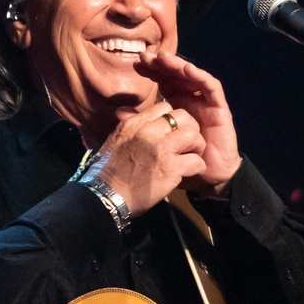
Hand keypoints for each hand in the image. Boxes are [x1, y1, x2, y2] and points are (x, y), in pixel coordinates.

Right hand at [94, 101, 206, 215]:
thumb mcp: (115, 139)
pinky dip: (197, 167)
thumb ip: (129, 127)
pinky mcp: (171, 169)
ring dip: (197, 146)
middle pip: (183, 117)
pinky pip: (196, 161)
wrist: (106, 195)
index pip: (164, 108)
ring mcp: (161, 149)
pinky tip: (191, 171)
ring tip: (192, 155)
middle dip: (190, 128)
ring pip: (193, 135)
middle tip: (188, 142)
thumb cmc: (107, 171)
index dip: (173, 119)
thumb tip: (128, 114)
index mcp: (134, 124)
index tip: (172, 131)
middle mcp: (149, 132)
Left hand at [136, 50, 241, 195]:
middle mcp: (191, 99)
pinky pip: (212, 89)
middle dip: (162, 64)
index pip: (163, 81)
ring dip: (178, 66)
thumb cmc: (182, 157)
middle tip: (146, 56)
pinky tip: (188, 69)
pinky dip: (200, 77)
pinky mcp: (219, 109)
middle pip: (176, 75)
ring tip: (164, 58)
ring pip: (192, 77)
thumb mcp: (157, 139)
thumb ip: (141, 122)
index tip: (135, 64)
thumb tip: (118, 111)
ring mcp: (205, 102)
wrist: (208, 175)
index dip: (151, 71)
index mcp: (176, 104)